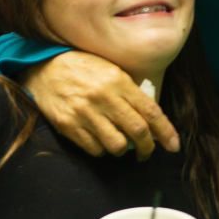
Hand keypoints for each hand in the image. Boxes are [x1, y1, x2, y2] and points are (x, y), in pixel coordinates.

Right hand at [23, 51, 179, 159]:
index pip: (150, 111)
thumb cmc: (83, 67)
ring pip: (117, 145)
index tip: (173, 145)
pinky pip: (94, 149)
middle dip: (148, 147)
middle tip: (148, 151)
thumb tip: (152, 117)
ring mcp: (84, 113)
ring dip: (124, 149)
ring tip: (121, 142)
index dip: (166, 132)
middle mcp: (103, 97)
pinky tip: (100, 139)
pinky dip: (102, 149)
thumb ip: (131, 90)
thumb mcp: (111, 69)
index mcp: (118, 80)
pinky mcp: (68, 126)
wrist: (44, 66)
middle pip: (137, 132)